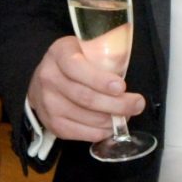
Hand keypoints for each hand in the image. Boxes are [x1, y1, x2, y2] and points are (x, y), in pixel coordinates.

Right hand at [27, 34, 143, 142]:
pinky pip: (81, 133)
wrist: (44, 82)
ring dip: (112, 119)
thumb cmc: (73, 64)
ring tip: (127, 114)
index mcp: (59, 54)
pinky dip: (101, 131)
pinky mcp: (52, 124)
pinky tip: (111, 126)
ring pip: (86, 117)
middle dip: (117, 104)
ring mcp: (48, 103)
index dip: (100, 80)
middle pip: (85, 97)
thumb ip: (105, 51)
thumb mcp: (85, 48)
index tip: (121, 87)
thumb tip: (128, 56)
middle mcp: (49, 78)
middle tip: (137, 104)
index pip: (77, 68)